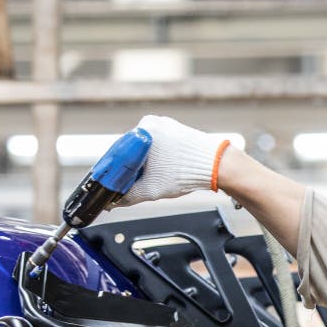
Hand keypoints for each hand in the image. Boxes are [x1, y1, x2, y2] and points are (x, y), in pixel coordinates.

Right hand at [113, 115, 227, 206]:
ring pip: (144, 150)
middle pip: (131, 151)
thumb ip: (127, 196)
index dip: (114, 172)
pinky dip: (154, 160)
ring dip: (142, 166)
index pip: (119, 154)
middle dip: (129, 170)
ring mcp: (164, 125)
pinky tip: (158, 172)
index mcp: (141, 130)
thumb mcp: (150, 189)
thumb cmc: (185, 172)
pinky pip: (156, 147)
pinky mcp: (174, 130)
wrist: (215, 165)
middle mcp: (151, 123)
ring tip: (146, 180)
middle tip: (127, 186)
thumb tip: (113, 202)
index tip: (111, 184)